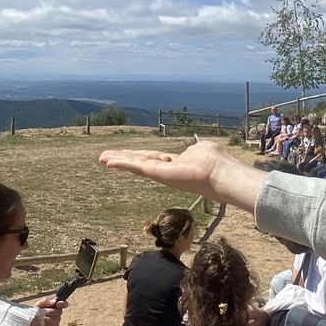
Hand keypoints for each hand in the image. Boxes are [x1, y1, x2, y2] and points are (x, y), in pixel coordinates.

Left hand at [36, 296, 66, 325]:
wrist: (31, 322)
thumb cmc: (36, 310)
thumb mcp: (39, 304)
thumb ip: (46, 301)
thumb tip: (54, 301)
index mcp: (55, 305)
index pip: (64, 304)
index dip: (63, 304)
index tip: (57, 304)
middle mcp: (58, 313)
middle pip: (59, 312)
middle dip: (50, 311)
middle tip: (44, 312)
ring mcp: (56, 321)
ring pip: (55, 319)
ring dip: (47, 318)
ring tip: (41, 318)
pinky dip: (46, 324)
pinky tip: (42, 323)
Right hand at [99, 139, 265, 212]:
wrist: (224, 176)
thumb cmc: (219, 164)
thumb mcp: (203, 150)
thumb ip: (194, 150)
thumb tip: (192, 149)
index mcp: (177, 164)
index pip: (154, 159)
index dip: (138, 156)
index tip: (124, 154)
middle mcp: (167, 170)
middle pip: (141, 161)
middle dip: (123, 159)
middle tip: (103, 157)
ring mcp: (163, 173)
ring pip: (137, 164)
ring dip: (119, 161)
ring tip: (102, 158)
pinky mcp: (161, 174)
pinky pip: (139, 167)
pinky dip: (123, 163)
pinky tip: (109, 161)